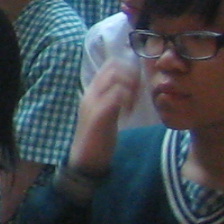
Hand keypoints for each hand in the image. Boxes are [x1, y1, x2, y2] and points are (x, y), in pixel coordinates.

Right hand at [69, 58, 142, 177]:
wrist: (85, 159)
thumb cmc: (99, 136)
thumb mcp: (107, 111)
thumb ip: (114, 96)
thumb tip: (130, 84)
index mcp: (92, 91)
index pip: (110, 65)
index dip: (128, 68)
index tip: (137, 84)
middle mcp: (91, 93)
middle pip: (114, 69)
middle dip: (132, 78)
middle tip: (138, 95)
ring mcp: (93, 103)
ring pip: (116, 80)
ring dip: (131, 89)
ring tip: (133, 105)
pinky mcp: (99, 115)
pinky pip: (116, 97)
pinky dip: (127, 101)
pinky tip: (129, 113)